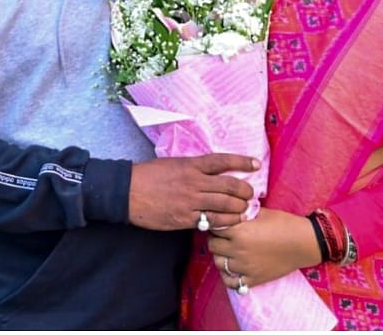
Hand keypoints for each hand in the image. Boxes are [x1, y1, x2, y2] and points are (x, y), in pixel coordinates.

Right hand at [128, 153, 258, 230]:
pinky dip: (225, 222)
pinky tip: (231, 222)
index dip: (242, 162)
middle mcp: (193, 182)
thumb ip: (192, 168)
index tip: (255, 164)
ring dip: (239, 208)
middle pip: (230, 186)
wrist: (127, 192)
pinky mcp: (185, 219)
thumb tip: (210, 172)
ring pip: (225, 205)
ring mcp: (190, 202)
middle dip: (245, 191)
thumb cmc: (147, 175)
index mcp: (190, 165)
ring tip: (244, 210)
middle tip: (250, 195)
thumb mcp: (171, 164)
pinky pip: (212, 221)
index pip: (222, 161)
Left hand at [207, 207, 322, 289]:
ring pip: (219, 263)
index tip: (219, 222)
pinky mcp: (254, 279)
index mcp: (238, 232)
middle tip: (223, 236)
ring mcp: (245, 267)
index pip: (213, 227)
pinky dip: (228, 276)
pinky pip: (231, 282)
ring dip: (220, 256)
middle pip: (212, 245)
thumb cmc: (283, 223)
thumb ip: (239, 213)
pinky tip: (232, 268)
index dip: (214, 223)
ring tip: (228, 250)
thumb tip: (224, 209)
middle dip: (215, 239)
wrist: (304, 242)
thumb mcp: (259, 212)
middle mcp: (238, 250)